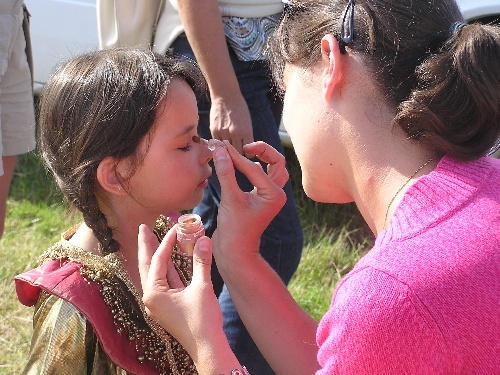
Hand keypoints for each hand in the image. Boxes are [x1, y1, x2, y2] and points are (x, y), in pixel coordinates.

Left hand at [138, 224, 223, 358]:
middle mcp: (150, 298)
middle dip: (145, 246)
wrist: (206, 347)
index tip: (175, 227)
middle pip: (145, 266)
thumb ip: (201, 262)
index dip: (167, 241)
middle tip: (143, 227)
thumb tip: (204, 239)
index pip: (158, 260)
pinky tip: (168, 259)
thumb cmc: (202, 320)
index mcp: (153, 293)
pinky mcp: (166, 306)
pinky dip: (166, 269)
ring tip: (152, 239)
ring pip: (153, 274)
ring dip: (155, 256)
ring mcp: (157, 304)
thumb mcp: (202, 287)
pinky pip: (163, 282)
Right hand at [210, 94, 253, 155]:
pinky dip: (220, 145)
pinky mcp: (214, 131)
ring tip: (228, 148)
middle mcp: (235, 134)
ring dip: (227, 150)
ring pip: (226, 150)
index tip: (245, 154)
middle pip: (236, 154)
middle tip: (237, 154)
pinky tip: (221, 142)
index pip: (248, 154)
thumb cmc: (239, 109)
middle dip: (237, 155)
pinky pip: (217, 144)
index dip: (247, 155)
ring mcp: (223, 133)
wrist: (226, 96)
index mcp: (246, 132)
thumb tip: (244, 151)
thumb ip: (246, 138)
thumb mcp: (247, 123)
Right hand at [211, 141, 288, 263]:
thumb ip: (226, 173)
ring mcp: (269, 196)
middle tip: (245, 147)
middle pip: (276, 162)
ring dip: (259, 158)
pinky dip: (251, 168)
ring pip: (271, 168)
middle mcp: (276, 193)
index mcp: (274, 194)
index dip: (235, 157)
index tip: (220, 147)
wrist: (235, 251)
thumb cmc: (234, 229)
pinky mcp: (260, 198)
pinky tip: (236, 164)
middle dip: (262, 151)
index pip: (254, 168)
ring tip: (240, 152)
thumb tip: (219, 149)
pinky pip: (261, 177)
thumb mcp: (229, 199)